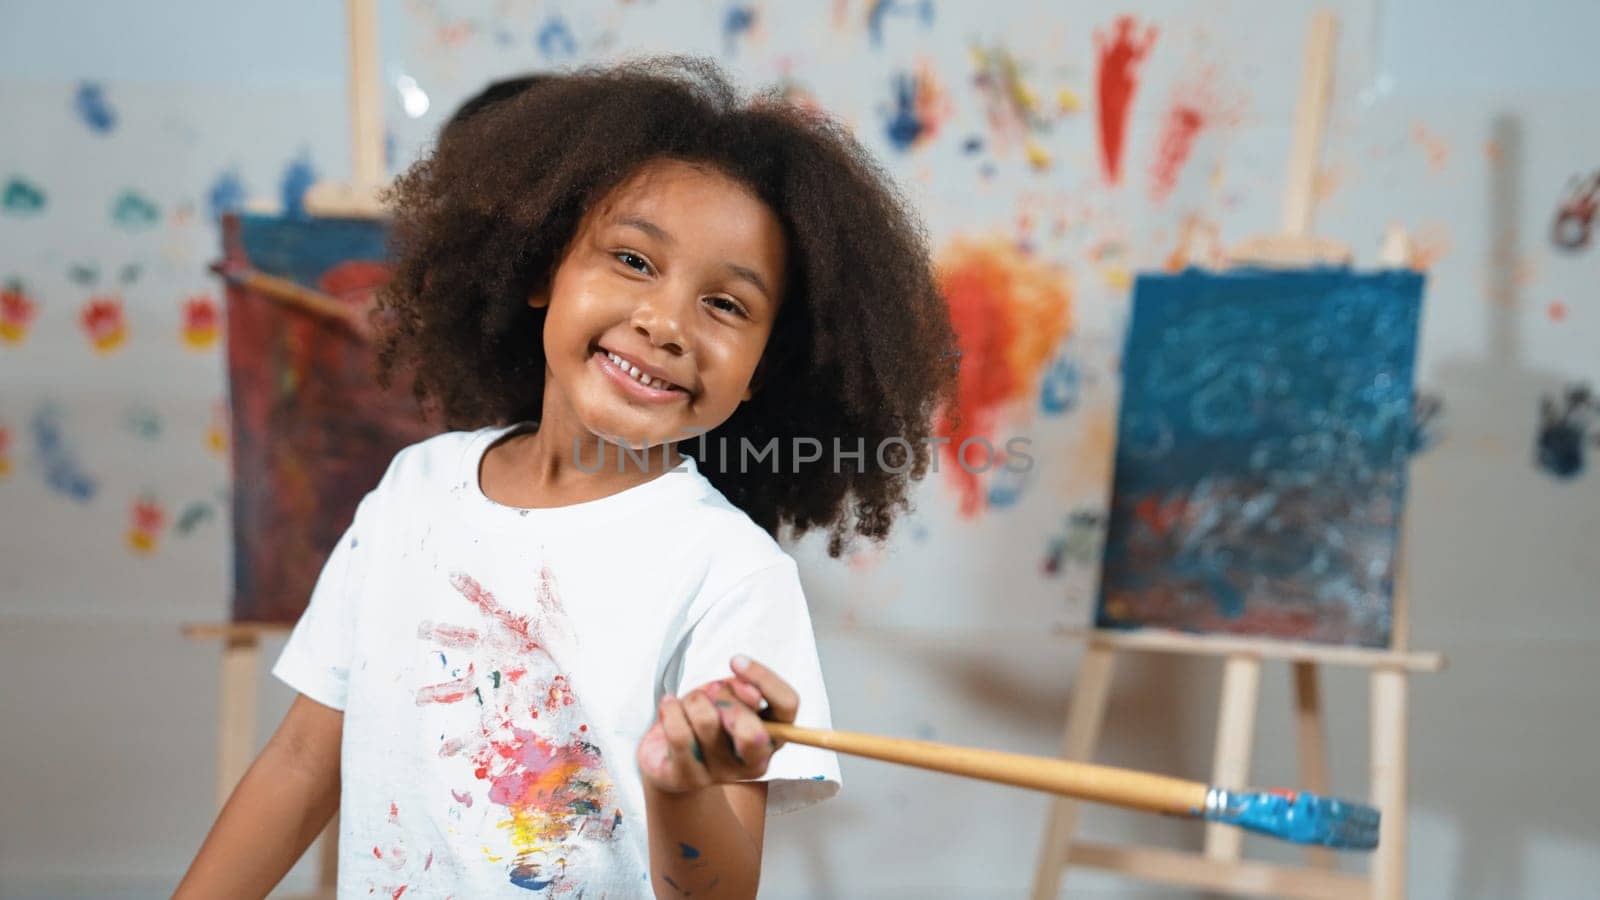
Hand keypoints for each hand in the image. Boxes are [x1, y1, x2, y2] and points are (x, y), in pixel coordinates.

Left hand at [636, 655, 798, 794]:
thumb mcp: (727, 695)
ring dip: (694, 700)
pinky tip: (669, 706)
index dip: (764, 679)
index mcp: (773, 734)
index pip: (787, 705)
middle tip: (711, 691)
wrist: (670, 752)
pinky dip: (671, 710)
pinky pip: (679, 736)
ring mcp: (722, 774)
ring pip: (708, 723)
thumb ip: (741, 691)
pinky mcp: (688, 779)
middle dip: (725, 698)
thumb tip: (752, 695)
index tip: (735, 660)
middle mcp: (754, 761)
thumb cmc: (707, 717)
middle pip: (752, 731)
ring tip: (689, 702)